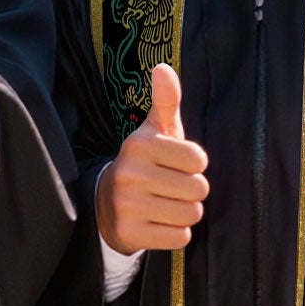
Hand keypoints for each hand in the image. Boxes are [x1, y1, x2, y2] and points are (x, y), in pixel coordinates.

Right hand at [96, 63, 208, 251]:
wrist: (105, 203)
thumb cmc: (145, 163)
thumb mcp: (154, 131)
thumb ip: (166, 101)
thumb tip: (164, 68)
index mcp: (139, 144)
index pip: (199, 160)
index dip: (194, 165)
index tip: (175, 165)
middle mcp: (129, 173)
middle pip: (199, 189)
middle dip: (191, 191)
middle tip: (170, 188)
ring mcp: (127, 205)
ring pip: (191, 214)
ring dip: (185, 212)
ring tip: (165, 204)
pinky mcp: (129, 233)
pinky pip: (179, 237)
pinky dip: (175, 233)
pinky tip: (157, 222)